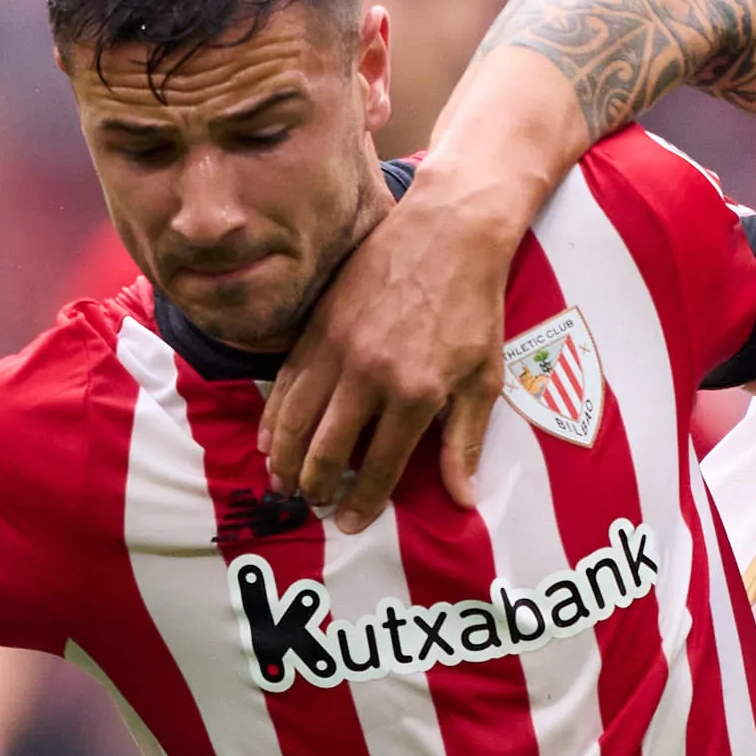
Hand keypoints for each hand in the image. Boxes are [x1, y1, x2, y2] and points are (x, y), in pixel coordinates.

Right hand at [261, 175, 523, 521]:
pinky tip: (271, 439)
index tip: (350, 523)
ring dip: (286, 458)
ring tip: (284, 482)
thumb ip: (464, 441)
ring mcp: (337, 348)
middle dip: (317, 485)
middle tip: (315, 503)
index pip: (380, 466)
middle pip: (328, 449)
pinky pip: (286, 382)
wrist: (446, 232)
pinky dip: (275, 416)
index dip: (363, 501)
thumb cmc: (473, 308)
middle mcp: (369, 375)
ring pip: (297, 418)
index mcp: (414, 394)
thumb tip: (461, 499)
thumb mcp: (484, 379)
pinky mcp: (317, 326)